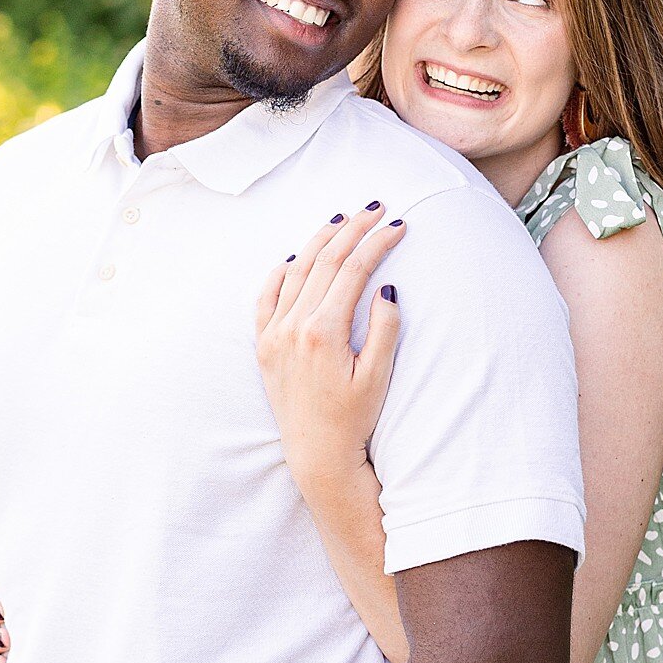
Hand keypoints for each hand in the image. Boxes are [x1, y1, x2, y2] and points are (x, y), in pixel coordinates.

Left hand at [255, 205, 402, 489]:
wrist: (316, 454)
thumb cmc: (353, 420)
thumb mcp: (377, 378)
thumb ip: (384, 330)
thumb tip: (386, 289)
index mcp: (323, 332)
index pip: (354, 271)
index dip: (377, 243)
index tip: (398, 225)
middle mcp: (293, 327)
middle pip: (325, 262)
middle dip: (353, 231)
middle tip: (375, 208)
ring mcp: (274, 334)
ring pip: (296, 272)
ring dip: (320, 242)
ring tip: (341, 221)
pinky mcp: (264, 345)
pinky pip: (266, 297)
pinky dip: (281, 272)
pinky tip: (297, 256)